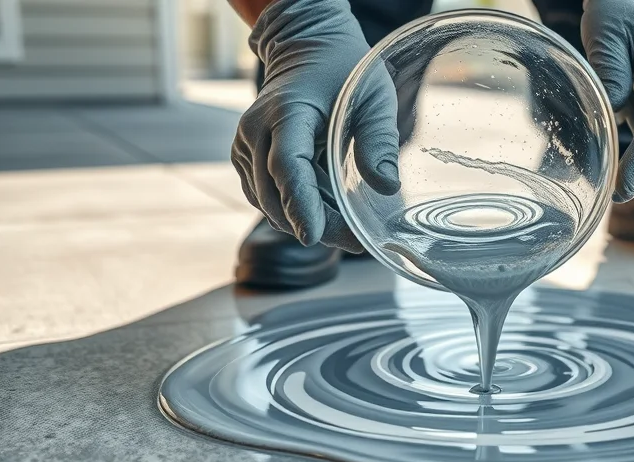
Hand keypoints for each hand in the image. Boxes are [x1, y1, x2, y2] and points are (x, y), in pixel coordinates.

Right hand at [232, 0, 399, 250]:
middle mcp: (255, 131)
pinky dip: (293, 210)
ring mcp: (245, 147)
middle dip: (313, 223)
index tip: (314, 235)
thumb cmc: (344, 72)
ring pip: (268, 203)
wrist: (306, 49)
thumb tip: (387, 187)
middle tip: (355, 241)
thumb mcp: (373, 98)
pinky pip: (266, 197)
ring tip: (346, 230)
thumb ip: (379, 141)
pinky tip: (325, 213)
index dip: (300, 204)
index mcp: (286, 112)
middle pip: (276, 194)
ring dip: (303, 221)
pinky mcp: (246, 160)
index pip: (287, 166)